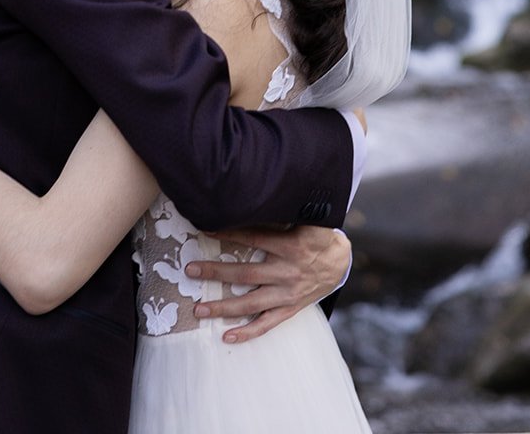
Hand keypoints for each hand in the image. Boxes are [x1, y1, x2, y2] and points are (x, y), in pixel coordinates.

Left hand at [185, 225, 350, 343]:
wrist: (339, 262)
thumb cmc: (315, 235)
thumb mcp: (305, 219)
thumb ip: (284, 209)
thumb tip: (258, 193)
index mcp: (290, 245)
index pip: (254, 238)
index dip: (229, 233)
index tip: (204, 229)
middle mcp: (287, 272)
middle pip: (246, 274)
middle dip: (216, 272)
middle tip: (190, 270)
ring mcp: (287, 294)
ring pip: (251, 303)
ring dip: (223, 307)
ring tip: (199, 310)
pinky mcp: (290, 309)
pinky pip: (267, 324)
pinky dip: (247, 332)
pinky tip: (227, 336)